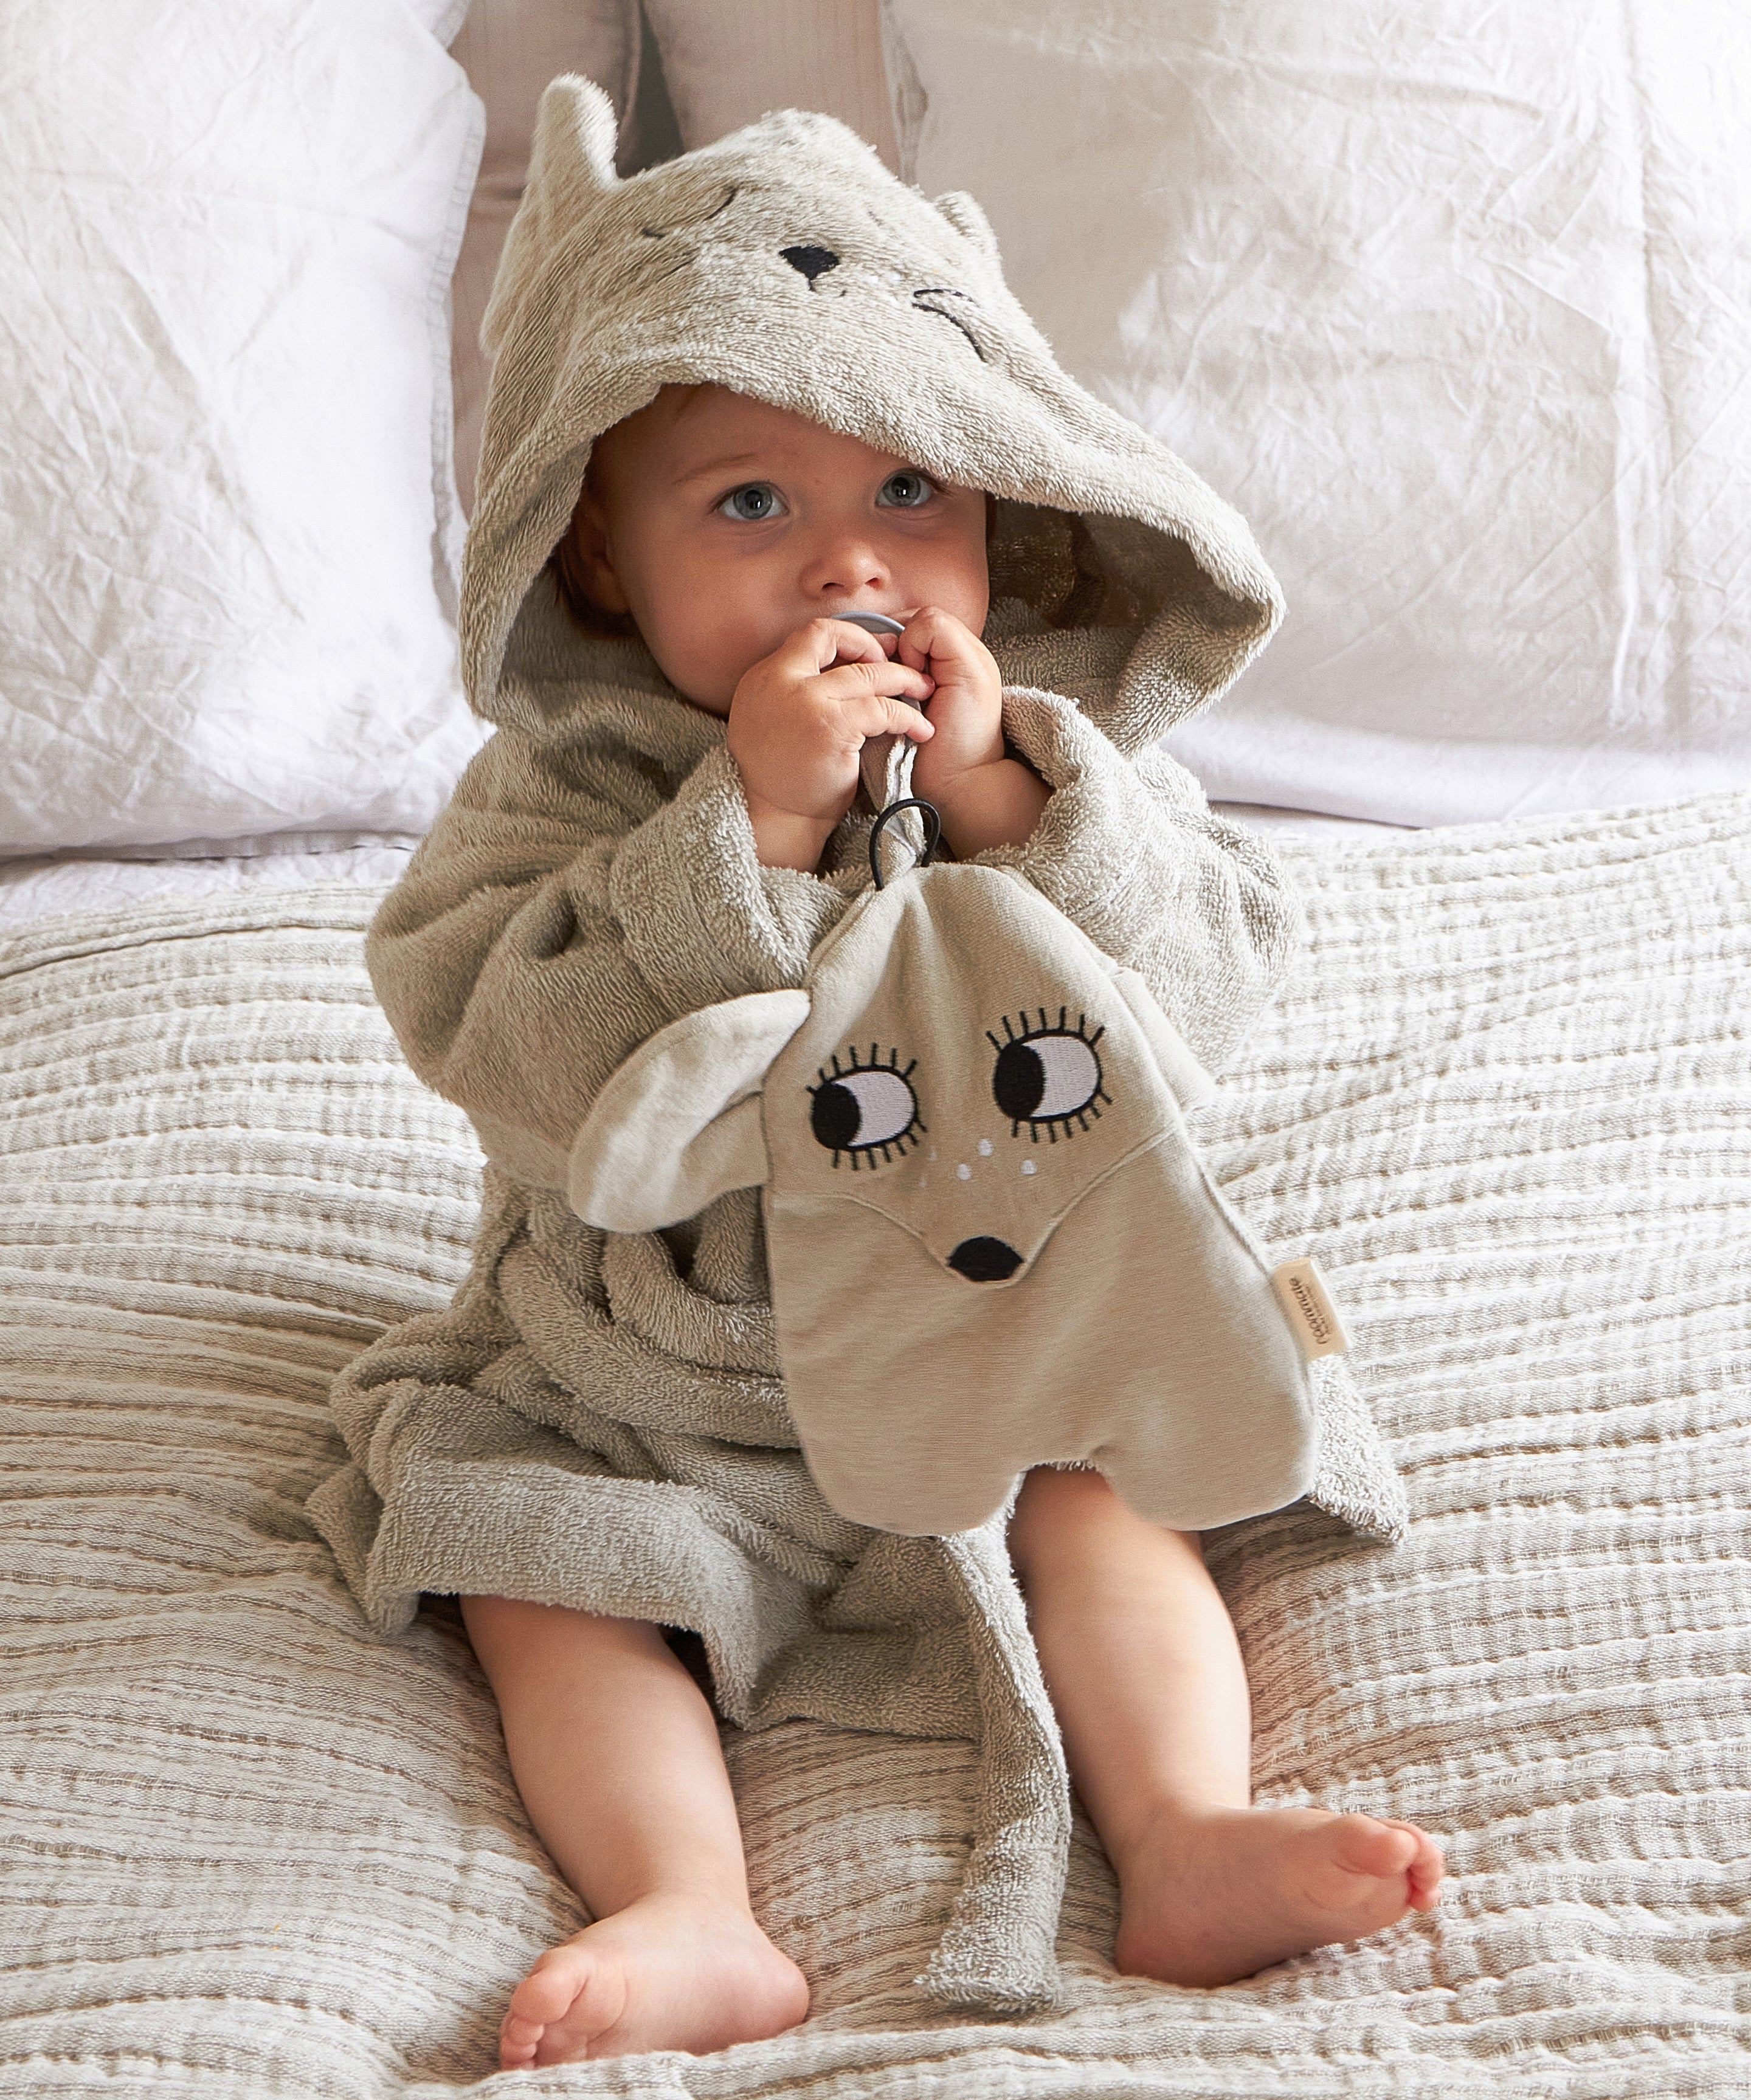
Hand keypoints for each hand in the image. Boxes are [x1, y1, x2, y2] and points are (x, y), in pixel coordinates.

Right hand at [728, 618, 933, 869]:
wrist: (776, 816)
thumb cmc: (782, 775)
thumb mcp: (772, 720)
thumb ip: (794, 691)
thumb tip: (837, 668)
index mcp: (765, 677)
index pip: (812, 634)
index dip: (848, 638)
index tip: (872, 656)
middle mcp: (779, 681)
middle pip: (837, 641)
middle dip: (877, 649)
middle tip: (905, 667)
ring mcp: (806, 702)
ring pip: (867, 674)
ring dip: (903, 679)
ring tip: (925, 691)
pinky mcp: (832, 728)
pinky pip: (882, 710)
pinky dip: (907, 716)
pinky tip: (920, 728)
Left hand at [898, 606, 1048, 857]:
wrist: (959, 786)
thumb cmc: (925, 759)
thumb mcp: (906, 712)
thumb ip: (896, 682)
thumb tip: (865, 660)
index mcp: (953, 668)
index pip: (916, 628)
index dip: (893, 642)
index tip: (878, 673)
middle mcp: (967, 656)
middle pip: (920, 617)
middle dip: (896, 640)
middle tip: (883, 673)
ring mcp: (973, 657)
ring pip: (926, 617)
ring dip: (904, 645)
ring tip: (901, 682)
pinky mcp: (970, 665)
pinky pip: (931, 625)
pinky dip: (913, 647)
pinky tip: (911, 681)